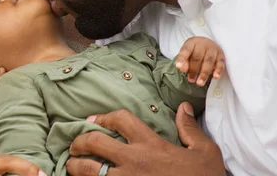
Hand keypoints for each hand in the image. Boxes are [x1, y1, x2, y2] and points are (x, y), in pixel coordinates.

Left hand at [66, 103, 224, 175]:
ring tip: (72, 165)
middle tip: (75, 146)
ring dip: (75, 166)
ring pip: (88, 170)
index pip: (120, 119)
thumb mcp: (204, 151)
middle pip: (95, 142)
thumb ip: (189, 128)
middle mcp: (134, 160)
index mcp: (151, 144)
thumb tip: (183, 107)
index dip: (103, 116)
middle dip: (79, 142)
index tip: (93, 120)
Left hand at [175, 36, 224, 85]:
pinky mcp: (221, 55)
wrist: (208, 43)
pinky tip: (215, 77)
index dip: (182, 58)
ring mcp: (213, 49)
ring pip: (209, 61)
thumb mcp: (187, 54)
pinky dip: (218, 70)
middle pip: (197, 57)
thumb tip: (182, 69)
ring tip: (200, 83)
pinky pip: (220, 63)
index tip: (178, 68)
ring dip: (204, 73)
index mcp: (192, 42)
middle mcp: (203, 44)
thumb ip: (184, 61)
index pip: (186, 50)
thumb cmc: (195, 51)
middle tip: (191, 80)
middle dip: (193, 70)